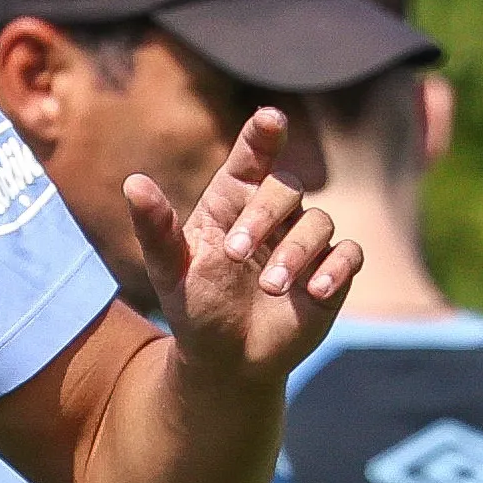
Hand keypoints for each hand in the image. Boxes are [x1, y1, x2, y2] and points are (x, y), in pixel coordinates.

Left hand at [123, 106, 359, 390]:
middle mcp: (274, 214)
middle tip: (236, 254)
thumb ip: (156, 228)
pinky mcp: (332, 271)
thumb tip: (133, 183)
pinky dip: (337, 268)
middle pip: (287, 187)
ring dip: (295, 252)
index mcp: (234, 202)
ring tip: (270, 288)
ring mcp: (306, 242)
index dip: (263, 135)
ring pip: (320, 222)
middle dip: (265, 215)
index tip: (270, 120)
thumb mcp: (170, 270)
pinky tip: (316, 291)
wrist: (226, 362)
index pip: (253, 157)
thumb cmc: (195, 309)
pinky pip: (350, 254)